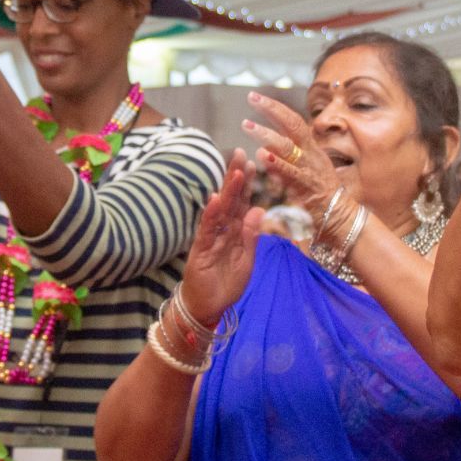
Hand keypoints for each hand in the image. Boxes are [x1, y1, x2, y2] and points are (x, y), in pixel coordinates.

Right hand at [178, 150, 262, 325]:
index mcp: (234, 231)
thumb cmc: (226, 284)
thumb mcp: (247, 260)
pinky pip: (207, 230)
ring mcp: (210, 238)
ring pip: (220, 210)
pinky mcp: (201, 250)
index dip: (246, 183)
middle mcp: (222, 230)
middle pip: (229, 199)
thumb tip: (259, 208)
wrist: (208, 307)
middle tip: (240, 153)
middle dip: (235, 177)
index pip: (241, 202)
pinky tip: (215, 199)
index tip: (252, 162)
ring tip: (235, 172)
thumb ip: (252, 236)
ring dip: (227, 191)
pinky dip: (211, 214)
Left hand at [240, 93, 340, 220]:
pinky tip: (263, 155)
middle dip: (272, 109)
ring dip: (267, 134)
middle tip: (251, 98)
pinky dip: (277, 164)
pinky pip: (291, 173)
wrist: (341, 217)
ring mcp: (310, 169)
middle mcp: (311, 154)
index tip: (255, 97)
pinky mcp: (308, 187)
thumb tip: (268, 147)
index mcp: (311, 149)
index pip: (293, 121)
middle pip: (293, 124)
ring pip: (288, 146)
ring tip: (248, 125)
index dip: (275, 108)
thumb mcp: (306, 170)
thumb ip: (288, 159)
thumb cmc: (322, 196)